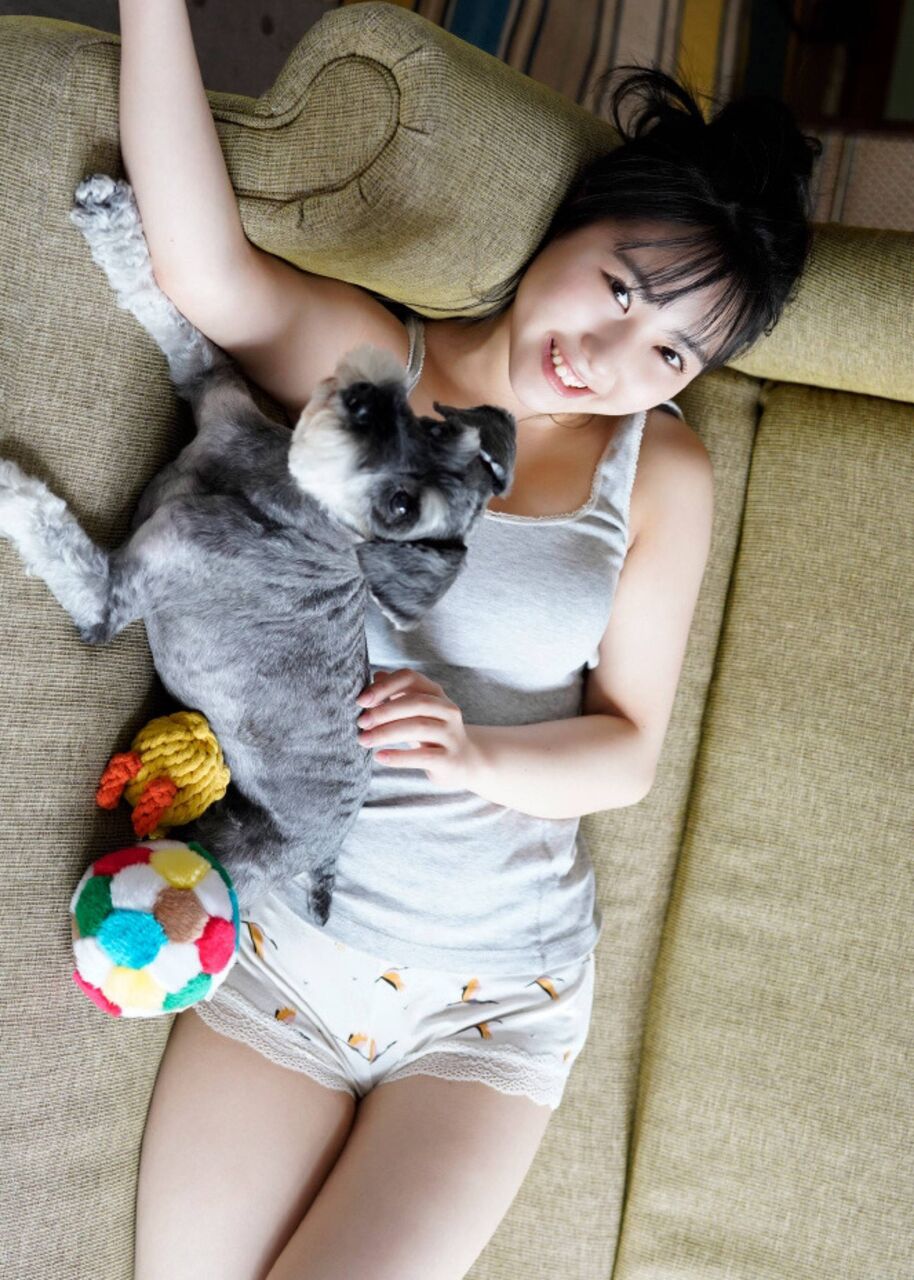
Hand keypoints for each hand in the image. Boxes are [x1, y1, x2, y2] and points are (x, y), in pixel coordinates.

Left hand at [355, 668, 482, 787]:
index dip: (384, 686)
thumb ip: (397, 694)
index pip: (410, 678)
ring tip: (364, 740)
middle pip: (415, 702)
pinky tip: (380, 757)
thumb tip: (376, 675)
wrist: (465, 761)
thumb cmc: (432, 734)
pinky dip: (399, 756)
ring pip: (418, 727)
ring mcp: (451, 735)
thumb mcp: (416, 712)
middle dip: (384, 711)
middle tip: (361, 722)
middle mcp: (447, 710)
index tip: (361, 701)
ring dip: (386, 733)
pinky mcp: (450, 759)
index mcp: (436, 694)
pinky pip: (422, 756)